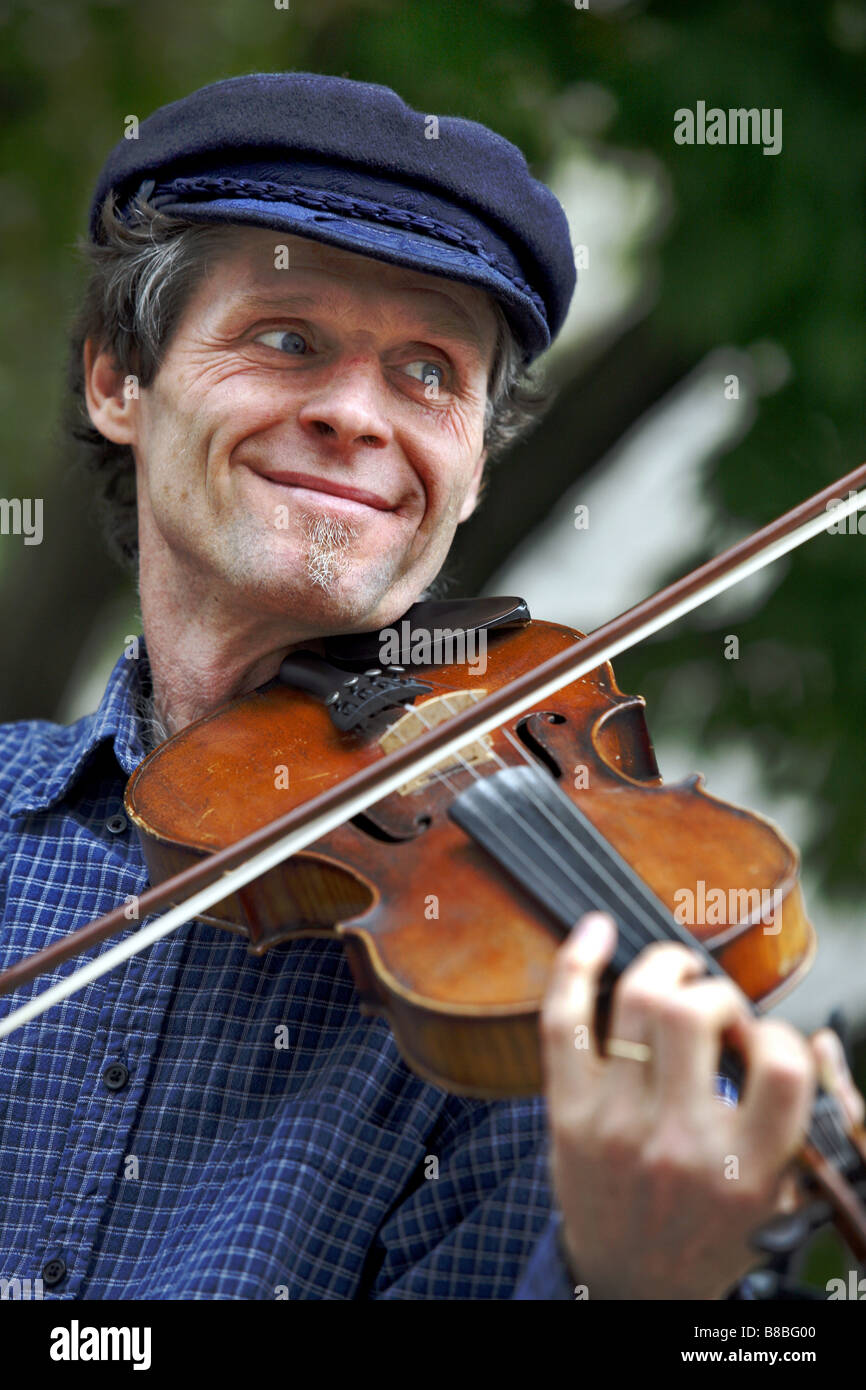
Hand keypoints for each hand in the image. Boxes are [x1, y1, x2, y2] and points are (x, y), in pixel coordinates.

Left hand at [541, 912, 823, 1299]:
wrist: (631, 1290)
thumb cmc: (710, 1235)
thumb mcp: (779, 1197)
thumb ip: (805, 1121)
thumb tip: (819, 1039)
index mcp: (745, 1168)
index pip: (782, 1063)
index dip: (780, 1035)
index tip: (765, 1044)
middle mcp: (678, 1142)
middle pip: (693, 1012)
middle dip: (715, 993)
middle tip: (716, 1013)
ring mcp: (615, 1124)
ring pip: (637, 1001)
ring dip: (665, 968)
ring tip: (677, 976)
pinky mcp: (568, 1114)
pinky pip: (563, 1022)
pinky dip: (575, 964)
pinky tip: (596, 930)